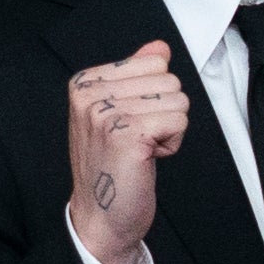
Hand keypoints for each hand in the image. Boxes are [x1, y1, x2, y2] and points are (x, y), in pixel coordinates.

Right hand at [64, 43, 187, 263]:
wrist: (100, 216)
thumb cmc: (113, 166)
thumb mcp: (119, 112)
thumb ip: (137, 76)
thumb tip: (159, 46)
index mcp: (84, 82)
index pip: (154, 60)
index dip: (156, 95)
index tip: (133, 122)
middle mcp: (90, 94)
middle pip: (169, 79)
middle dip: (166, 112)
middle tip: (139, 140)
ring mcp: (105, 113)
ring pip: (178, 100)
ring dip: (170, 130)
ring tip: (142, 150)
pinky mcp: (126, 134)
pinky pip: (179, 121)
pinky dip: (172, 144)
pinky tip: (147, 159)